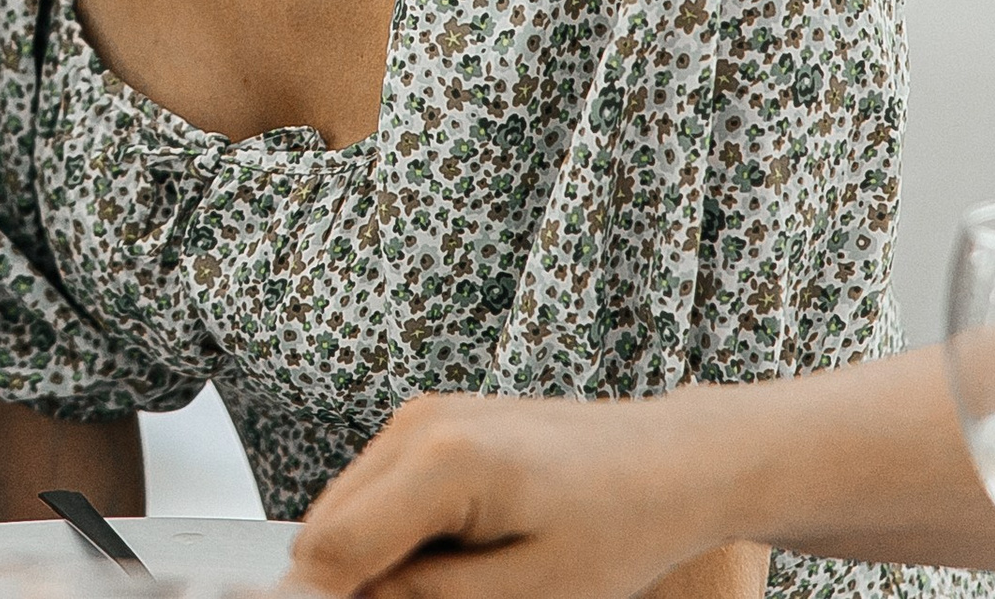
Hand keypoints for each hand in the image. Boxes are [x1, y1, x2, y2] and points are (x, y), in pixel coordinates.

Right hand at [288, 392, 725, 598]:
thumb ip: (428, 598)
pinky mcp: (430, 421)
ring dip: (368, 557)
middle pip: (325, 524)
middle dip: (346, 582)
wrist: (668, 458)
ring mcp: (419, 414)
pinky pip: (378, 487)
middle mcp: (414, 423)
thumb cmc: (618, 524)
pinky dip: (391, 530)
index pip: (332, 546)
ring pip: (345, 506)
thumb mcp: (530, 590)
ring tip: (447, 588)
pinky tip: (451, 556)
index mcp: (439, 461)